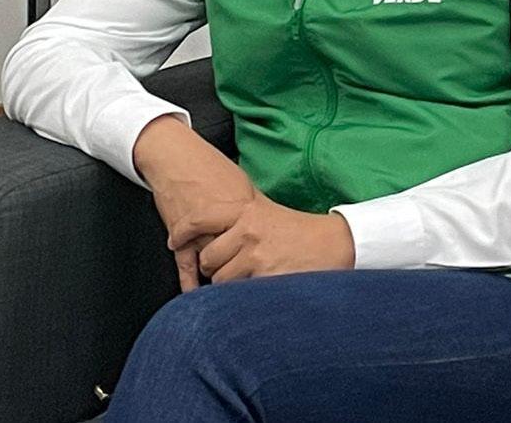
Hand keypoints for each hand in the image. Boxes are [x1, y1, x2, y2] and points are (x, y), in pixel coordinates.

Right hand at [134, 116, 259, 291]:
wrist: (174, 158)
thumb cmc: (208, 169)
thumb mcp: (241, 185)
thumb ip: (255, 208)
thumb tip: (275, 226)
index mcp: (244, 210)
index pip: (259, 243)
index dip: (268, 261)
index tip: (277, 275)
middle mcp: (224, 223)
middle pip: (239, 259)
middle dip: (245, 274)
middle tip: (255, 289)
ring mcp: (201, 230)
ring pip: (213, 265)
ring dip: (219, 280)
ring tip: (227, 293)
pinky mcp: (181, 236)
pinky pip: (186, 265)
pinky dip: (190, 281)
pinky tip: (195, 297)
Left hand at [167, 190, 355, 283]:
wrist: (335, 244)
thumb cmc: (300, 231)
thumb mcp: (266, 213)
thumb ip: (239, 218)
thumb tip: (208, 226)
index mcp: (246, 212)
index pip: (201, 219)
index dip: (183, 232)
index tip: (174, 241)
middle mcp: (247, 232)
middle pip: (208, 257)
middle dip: (214, 267)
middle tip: (231, 268)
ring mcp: (256, 256)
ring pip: (220, 280)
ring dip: (229, 285)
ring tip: (252, 278)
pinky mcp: (265, 279)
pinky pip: (238, 295)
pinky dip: (243, 297)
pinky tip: (257, 289)